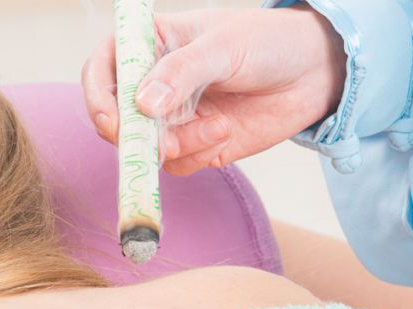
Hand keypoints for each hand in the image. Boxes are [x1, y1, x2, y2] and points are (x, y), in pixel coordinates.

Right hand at [82, 4, 346, 175]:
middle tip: (159, 141)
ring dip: (176, 144)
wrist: (314, 71)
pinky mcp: (195, 143)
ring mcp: (173, 116)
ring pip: (147, 146)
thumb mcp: (222, 47)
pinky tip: (225, 131)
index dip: (97, 95)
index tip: (110, 118)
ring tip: (217, 126)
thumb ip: (180, 73)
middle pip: (116, 117)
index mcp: (151, 45)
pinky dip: (197, 153)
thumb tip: (143, 105)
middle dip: (133, 135)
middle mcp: (154, 84)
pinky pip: (177, 163)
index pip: (104, 68)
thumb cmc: (267, 41)